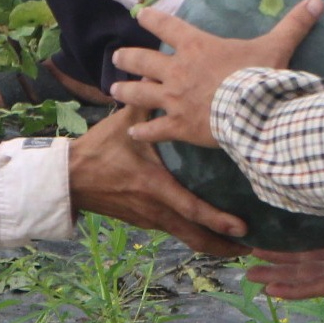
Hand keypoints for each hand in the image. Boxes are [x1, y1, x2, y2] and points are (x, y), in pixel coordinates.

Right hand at [67, 104, 249, 256]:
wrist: (70, 178)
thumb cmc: (99, 149)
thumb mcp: (124, 125)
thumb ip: (146, 103)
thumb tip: (158, 73)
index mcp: (155, 186)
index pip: (192, 209)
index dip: (218, 221)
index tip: (242, 228)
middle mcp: (156, 209)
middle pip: (195, 238)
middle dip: (224, 246)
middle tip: (253, 250)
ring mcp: (151, 219)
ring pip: (187, 238)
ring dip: (213, 244)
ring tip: (239, 245)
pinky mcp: (145, 221)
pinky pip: (177, 232)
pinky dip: (197, 235)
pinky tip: (211, 232)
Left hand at [110, 0, 323, 148]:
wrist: (251, 113)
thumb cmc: (259, 77)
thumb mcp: (277, 46)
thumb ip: (294, 24)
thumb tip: (318, 1)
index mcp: (197, 46)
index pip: (168, 25)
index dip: (151, 17)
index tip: (139, 13)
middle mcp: (178, 70)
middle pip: (142, 60)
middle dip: (127, 58)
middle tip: (117, 58)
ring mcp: (174, 100)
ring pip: (139, 94)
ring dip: (126, 91)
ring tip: (116, 90)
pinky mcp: (177, 126)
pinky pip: (153, 130)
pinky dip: (142, 132)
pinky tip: (134, 133)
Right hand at [247, 226, 323, 299]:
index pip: (313, 239)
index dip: (289, 236)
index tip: (266, 228)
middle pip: (302, 259)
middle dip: (274, 257)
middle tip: (247, 251)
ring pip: (303, 274)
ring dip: (276, 275)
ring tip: (249, 275)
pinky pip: (316, 287)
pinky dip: (294, 289)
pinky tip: (272, 290)